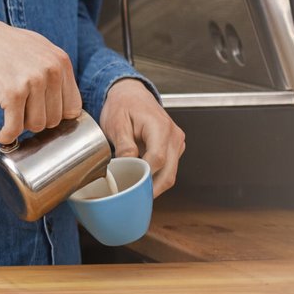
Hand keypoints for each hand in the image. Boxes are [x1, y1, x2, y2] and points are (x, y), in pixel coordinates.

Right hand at [0, 1, 82, 143]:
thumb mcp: (35, 47)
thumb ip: (53, 70)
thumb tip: (66, 104)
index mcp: (60, 61)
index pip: (73, 107)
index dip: (55, 115)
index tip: (39, 115)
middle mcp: (51, 70)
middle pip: (55, 119)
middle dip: (35, 121)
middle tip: (19, 114)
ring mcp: (32, 82)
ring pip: (36, 125)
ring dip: (20, 127)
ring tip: (9, 117)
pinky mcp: (12, 93)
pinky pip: (15, 127)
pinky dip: (6, 135)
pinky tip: (1, 135)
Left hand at [100, 79, 184, 195]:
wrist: (131, 94)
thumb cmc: (123, 105)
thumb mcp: (116, 122)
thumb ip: (123, 145)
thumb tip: (127, 166)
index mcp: (160, 127)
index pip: (157, 159)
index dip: (144, 175)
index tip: (129, 186)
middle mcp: (174, 136)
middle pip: (169, 172)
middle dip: (152, 189)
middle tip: (133, 200)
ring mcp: (176, 143)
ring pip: (171, 173)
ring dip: (155, 185)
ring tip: (135, 194)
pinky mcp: (174, 149)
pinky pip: (168, 168)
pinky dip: (156, 178)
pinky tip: (141, 184)